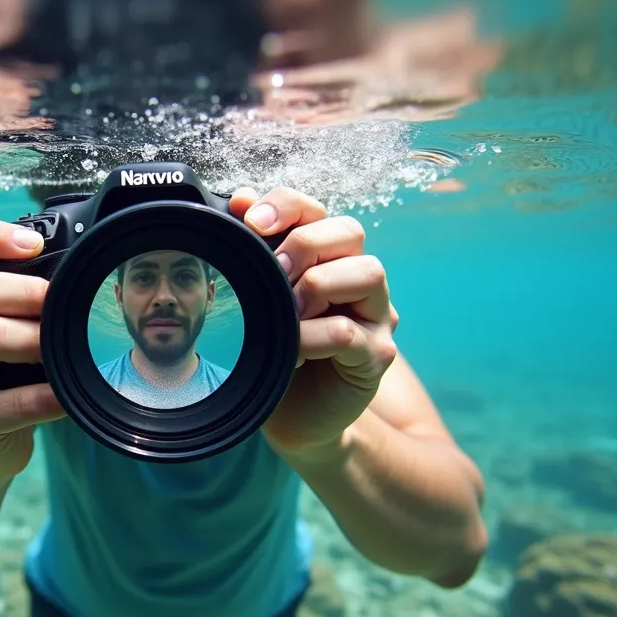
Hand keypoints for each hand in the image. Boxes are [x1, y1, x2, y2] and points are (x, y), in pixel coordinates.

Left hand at [229, 187, 398, 455]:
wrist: (296, 419)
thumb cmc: (278, 354)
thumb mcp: (260, 301)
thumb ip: (256, 252)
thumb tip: (239, 198)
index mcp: (327, 259)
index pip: (316, 211)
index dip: (287, 205)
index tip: (250, 219)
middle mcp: (358, 279)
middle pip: (350, 231)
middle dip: (305, 243)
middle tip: (275, 270)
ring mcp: (375, 316)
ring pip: (368, 272)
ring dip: (317, 286)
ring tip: (289, 313)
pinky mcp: (377, 355)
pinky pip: (349, 333)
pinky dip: (313, 338)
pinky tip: (291, 352)